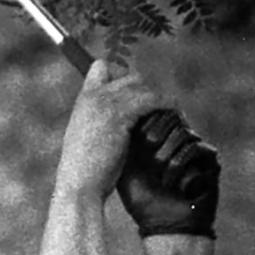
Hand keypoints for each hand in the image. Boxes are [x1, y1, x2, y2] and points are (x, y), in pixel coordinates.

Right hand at [56, 60, 165, 204]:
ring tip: (172, 108)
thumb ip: (101, 126)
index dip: (119, 76)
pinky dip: (165, 103)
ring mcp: (106, 104)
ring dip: (157, 96)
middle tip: (159, 106)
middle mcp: (93, 96)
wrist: (79, 186)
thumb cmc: (84, 174)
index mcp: (83, 102)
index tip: (133, 93)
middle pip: (127, 75)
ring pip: (140, 85)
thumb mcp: (88, 142)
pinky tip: (175, 110)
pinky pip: (150, 99)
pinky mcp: (120, 116)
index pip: (100, 68)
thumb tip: (122, 127)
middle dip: (146, 88)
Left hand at [116, 107, 219, 238]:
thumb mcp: (127, 169)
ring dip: (166, 157)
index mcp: (160, 137)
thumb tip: (118, 113)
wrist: (167, 228)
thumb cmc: (143, 202)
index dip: (145, 126)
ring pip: (182, 132)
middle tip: (150, 161)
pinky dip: (179, 166)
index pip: (155, 111)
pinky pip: (194, 148)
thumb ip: (124, 142)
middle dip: (156, 138)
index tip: (138, 147)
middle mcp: (180, 139)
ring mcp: (197, 148)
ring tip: (160, 179)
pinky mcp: (211, 159)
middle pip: (170, 115)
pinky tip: (171, 185)